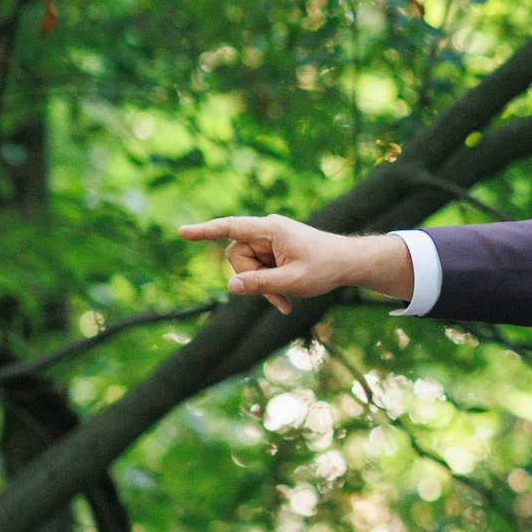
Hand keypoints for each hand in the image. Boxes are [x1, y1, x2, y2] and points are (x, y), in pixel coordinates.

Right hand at [176, 215, 414, 313]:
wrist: (350, 263)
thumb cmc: (326, 268)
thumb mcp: (293, 281)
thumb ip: (261, 284)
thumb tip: (231, 286)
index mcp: (270, 229)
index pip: (230, 228)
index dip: (204, 231)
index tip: (182, 232)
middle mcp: (267, 230)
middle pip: (237, 256)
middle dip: (251, 279)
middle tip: (277, 298)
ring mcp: (270, 241)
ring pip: (247, 267)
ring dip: (263, 287)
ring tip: (286, 302)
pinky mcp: (274, 252)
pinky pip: (260, 271)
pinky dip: (270, 286)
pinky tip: (286, 303)